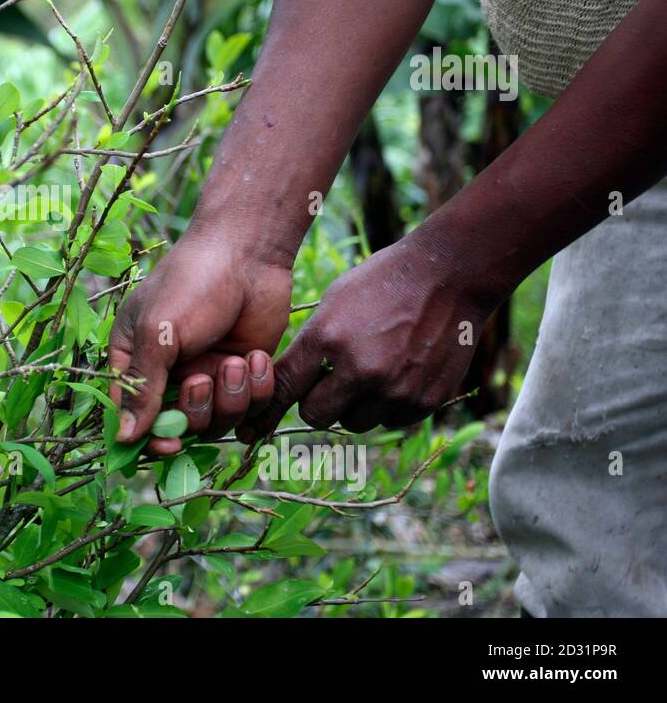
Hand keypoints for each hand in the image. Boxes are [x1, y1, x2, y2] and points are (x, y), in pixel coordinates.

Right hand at [108, 227, 291, 455]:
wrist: (248, 251)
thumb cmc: (191, 282)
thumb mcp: (158, 332)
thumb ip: (143, 386)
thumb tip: (124, 439)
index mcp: (135, 360)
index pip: (132, 418)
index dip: (150, 438)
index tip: (170, 444)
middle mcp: (169, 373)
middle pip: (179, 427)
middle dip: (197, 410)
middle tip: (204, 379)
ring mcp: (208, 373)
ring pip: (218, 421)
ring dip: (231, 398)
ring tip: (237, 362)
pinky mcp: (243, 372)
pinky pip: (251, 406)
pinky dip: (257, 390)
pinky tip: (258, 358)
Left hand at [239, 230, 495, 440]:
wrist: (449, 275)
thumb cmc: (382, 282)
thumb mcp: (333, 302)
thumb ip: (311, 345)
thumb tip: (291, 384)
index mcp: (328, 338)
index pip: (284, 388)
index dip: (267, 409)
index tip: (253, 427)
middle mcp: (360, 370)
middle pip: (316, 416)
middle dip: (317, 402)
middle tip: (329, 381)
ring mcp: (395, 389)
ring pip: (354, 423)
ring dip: (354, 406)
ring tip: (369, 372)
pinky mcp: (425, 401)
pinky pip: (391, 421)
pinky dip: (388, 406)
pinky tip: (398, 373)